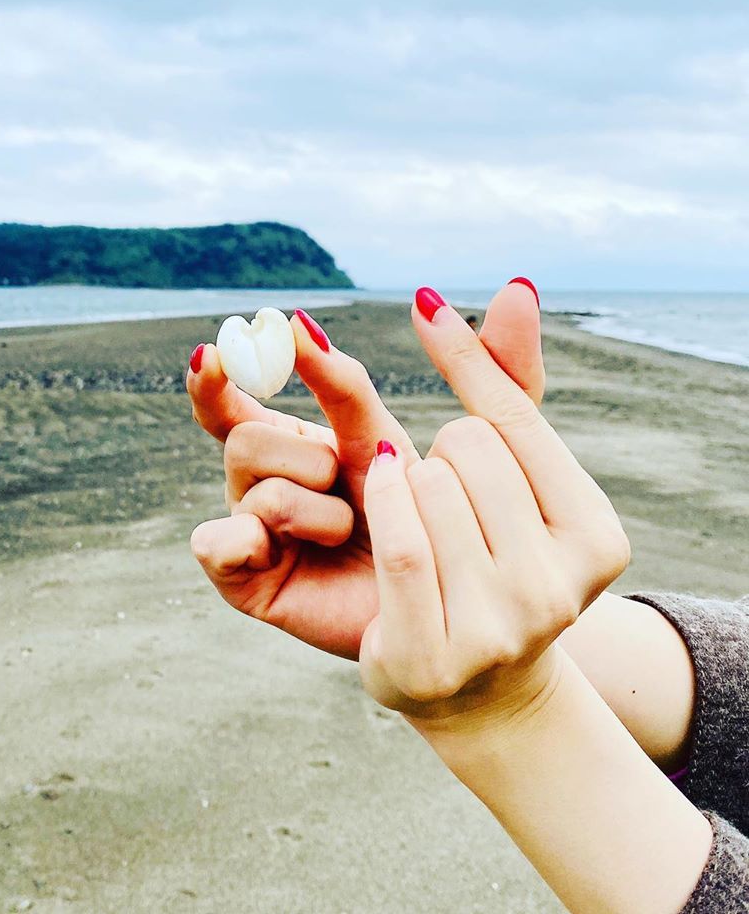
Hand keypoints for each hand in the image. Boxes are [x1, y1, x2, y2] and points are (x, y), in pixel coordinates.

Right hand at [187, 280, 544, 657]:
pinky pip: (212, 542)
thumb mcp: (484, 450)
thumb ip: (498, 374)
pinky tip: (265, 547)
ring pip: (246, 480)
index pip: (250, 389)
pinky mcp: (245, 577)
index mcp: (309, 437)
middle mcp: (273, 475)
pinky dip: (238, 537)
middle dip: (306, 450)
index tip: (223, 344)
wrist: (454, 624)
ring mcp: (255, 525)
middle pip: (249, 431)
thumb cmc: (456, 529)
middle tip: (349, 480)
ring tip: (348, 532)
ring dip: (308, 503)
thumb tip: (523, 283)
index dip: (228, 367)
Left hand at [359, 295, 629, 736]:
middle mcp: (561, 585)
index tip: (423, 305)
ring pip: (425, 484)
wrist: (474, 687)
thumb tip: (514, 287)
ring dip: (402, 484)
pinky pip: (399, 540)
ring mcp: (503, 624)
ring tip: (419, 517)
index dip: (464, 359)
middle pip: (465, 446)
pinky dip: (380, 501)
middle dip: (435, 454)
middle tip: (441, 495)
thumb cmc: (491, 556)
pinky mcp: (436, 650)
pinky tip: (379, 487)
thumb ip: (513, 384)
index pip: (514, 420)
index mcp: (594, 535)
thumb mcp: (515, 480)